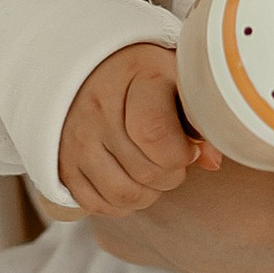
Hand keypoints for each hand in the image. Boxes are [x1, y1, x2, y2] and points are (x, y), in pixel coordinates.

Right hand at [57, 42, 220, 218]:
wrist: (88, 67)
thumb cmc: (145, 74)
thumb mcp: (177, 77)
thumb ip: (199, 116)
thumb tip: (212, 162)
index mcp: (133, 76)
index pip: (155, 134)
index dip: (181, 152)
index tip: (188, 145)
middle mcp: (97, 108)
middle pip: (146, 172)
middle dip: (171, 174)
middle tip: (171, 158)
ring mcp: (75, 138)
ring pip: (123, 195)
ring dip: (148, 193)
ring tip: (151, 170)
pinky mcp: (62, 163)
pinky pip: (96, 205)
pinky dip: (119, 203)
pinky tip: (128, 179)